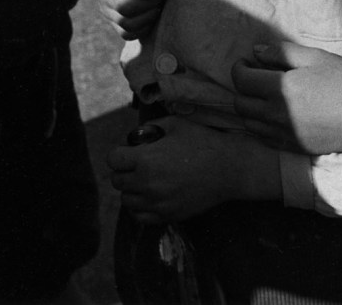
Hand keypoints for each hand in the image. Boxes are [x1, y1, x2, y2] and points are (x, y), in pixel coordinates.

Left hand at [108, 116, 280, 223]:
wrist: (227, 169)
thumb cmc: (202, 142)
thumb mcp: (175, 124)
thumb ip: (151, 127)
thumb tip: (138, 135)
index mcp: (146, 159)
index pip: (113, 160)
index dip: (118, 153)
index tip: (126, 151)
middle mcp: (147, 183)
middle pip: (117, 181)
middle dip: (123, 170)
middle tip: (135, 164)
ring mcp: (157, 202)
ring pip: (126, 201)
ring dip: (130, 189)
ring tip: (143, 180)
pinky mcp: (168, 215)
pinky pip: (140, 217)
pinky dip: (139, 207)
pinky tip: (149, 196)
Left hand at [231, 42, 341, 167]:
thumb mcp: (316, 58)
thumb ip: (282, 52)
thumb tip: (255, 51)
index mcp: (280, 89)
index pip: (241, 80)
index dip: (239, 68)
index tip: (248, 62)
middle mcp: (276, 114)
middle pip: (239, 104)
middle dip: (241, 88)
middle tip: (255, 77)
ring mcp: (284, 134)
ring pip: (249, 123)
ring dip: (249, 108)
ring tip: (264, 96)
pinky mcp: (293, 147)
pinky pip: (263, 138)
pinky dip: (261, 126)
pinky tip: (274, 115)